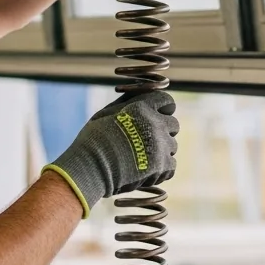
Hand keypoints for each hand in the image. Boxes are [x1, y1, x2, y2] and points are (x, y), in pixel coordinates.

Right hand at [42, 91, 179, 216]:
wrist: (90, 168)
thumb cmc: (93, 140)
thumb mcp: (105, 113)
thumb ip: (126, 103)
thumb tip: (136, 94)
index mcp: (141, 107)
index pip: (167, 101)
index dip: (163, 109)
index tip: (157, 117)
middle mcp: (155, 124)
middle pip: (173, 125)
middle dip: (164, 131)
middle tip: (147, 141)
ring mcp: (160, 145)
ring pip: (172, 147)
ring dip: (161, 152)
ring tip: (142, 158)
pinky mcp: (161, 166)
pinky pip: (171, 166)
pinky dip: (161, 170)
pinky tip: (146, 171)